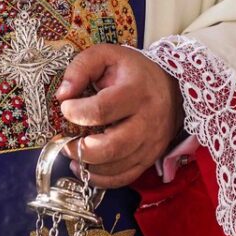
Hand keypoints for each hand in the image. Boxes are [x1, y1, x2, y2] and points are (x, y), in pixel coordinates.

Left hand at [54, 45, 183, 188]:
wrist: (172, 88)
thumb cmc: (133, 72)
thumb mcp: (107, 56)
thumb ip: (81, 68)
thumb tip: (62, 94)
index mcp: (136, 91)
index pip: (102, 109)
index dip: (77, 112)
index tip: (66, 107)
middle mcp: (147, 120)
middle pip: (112, 147)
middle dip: (81, 149)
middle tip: (65, 142)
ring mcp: (150, 143)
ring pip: (117, 166)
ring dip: (88, 165)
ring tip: (72, 153)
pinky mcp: (150, 158)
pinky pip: (124, 177)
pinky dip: (101, 179)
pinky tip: (84, 168)